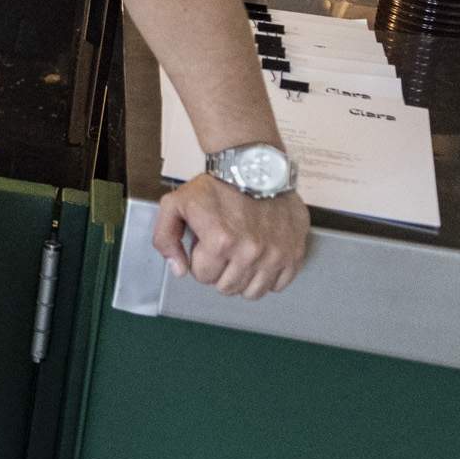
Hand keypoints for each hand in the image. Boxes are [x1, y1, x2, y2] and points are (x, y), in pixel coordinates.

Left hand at [154, 174, 308, 297]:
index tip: (205, 246)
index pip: (203, 277)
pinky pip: (280, 284)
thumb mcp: (175, 204)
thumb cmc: (217, 185)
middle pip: (228, 287)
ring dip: (244, 278)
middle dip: (220, 272)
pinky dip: (269, 276)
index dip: (200, 262)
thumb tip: (178, 270)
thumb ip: (165, 239)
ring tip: (240, 256)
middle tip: (223, 250)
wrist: (254, 167)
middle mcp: (250, 252)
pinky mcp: (294, 252)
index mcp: (220, 242)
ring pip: (254, 291)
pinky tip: (260, 259)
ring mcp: (275, 254)